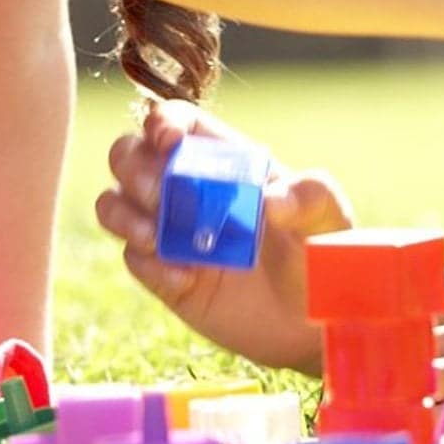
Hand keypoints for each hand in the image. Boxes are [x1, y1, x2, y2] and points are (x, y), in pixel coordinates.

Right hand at [93, 100, 350, 373]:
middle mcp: (187, 188)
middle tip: (161, 195)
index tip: (167, 141)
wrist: (312, 322)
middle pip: (128, 154)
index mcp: (223, 159)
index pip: (176, 121)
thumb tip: (270, 200)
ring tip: (155, 237)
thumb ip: (311, 196)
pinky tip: (184, 278)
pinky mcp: (164, 275)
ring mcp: (171, 231)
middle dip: (133, 167)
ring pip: (113, 202)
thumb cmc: (322, 255)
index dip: (161, 121)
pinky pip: (132, 259)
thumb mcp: (329, 217)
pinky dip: (147, 263)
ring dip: (123, 213)